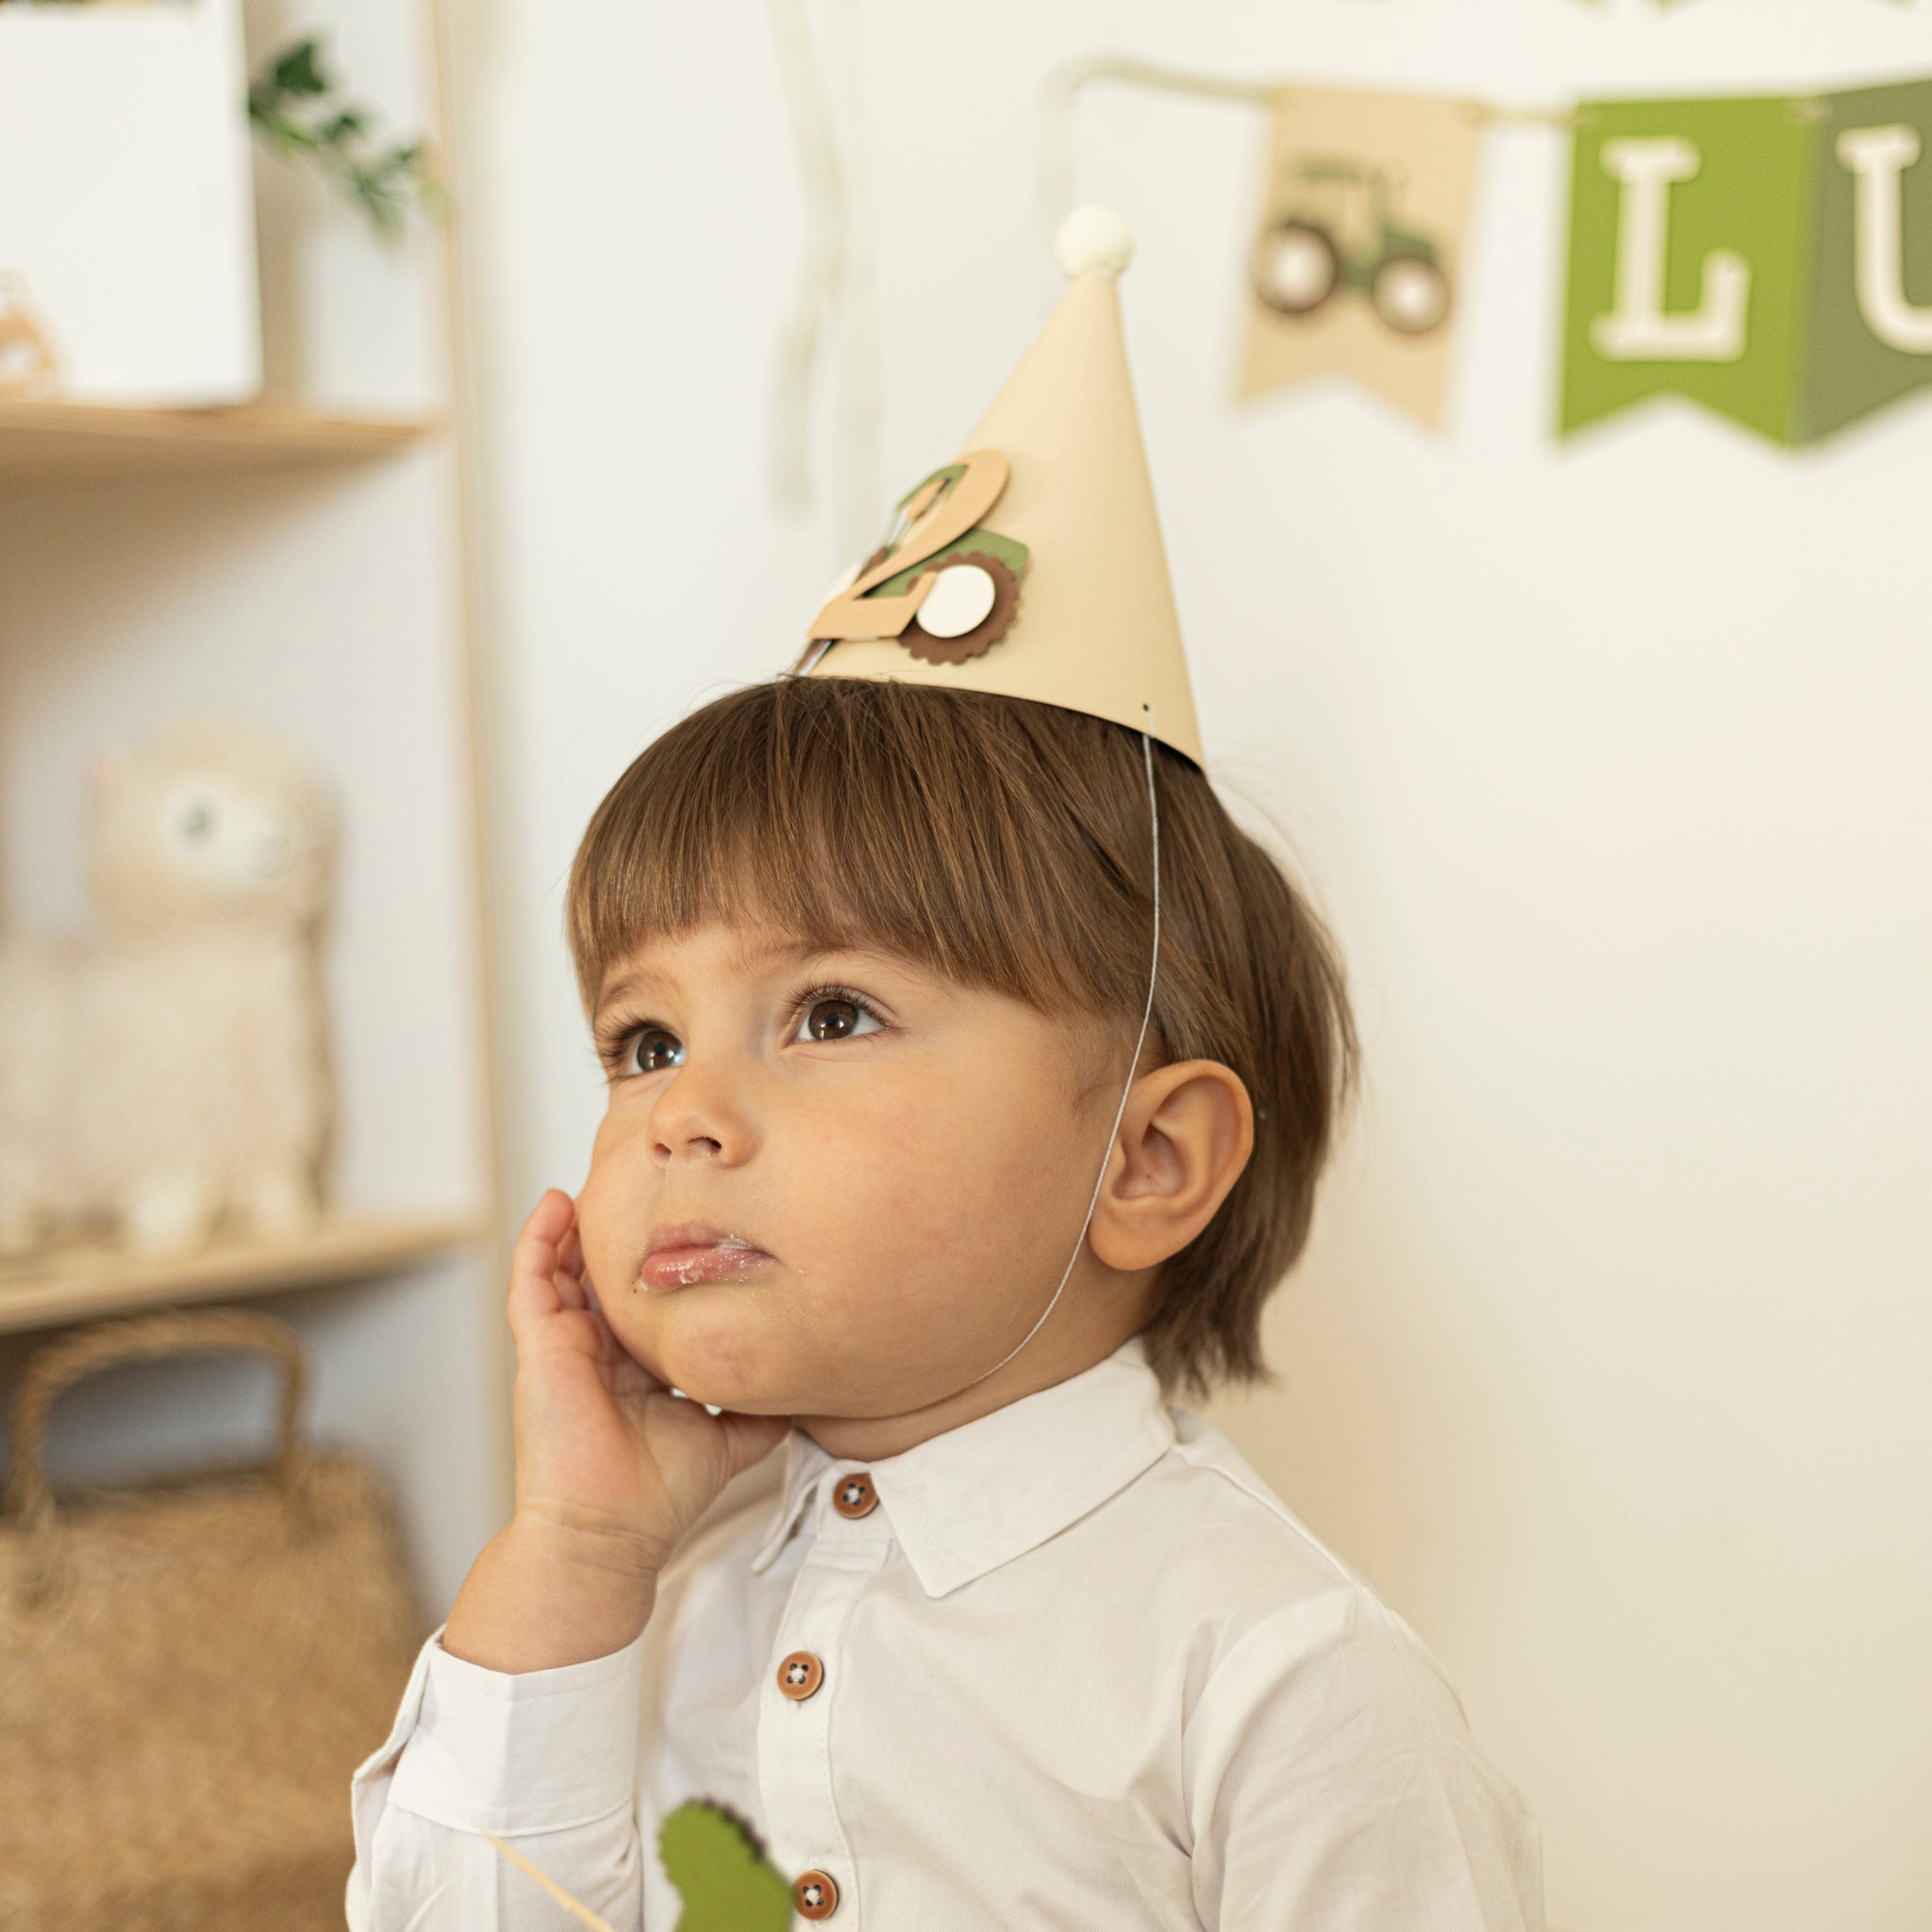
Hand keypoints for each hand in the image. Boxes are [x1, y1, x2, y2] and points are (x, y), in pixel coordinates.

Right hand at [444, 1191, 785, 1671]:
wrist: (611, 1534)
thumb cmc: (657, 1496)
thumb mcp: (727, 1438)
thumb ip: (759, 1411)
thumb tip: (807, 1390)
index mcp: (637, 1364)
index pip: (648, 1295)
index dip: (666, 1256)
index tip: (699, 1214)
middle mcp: (601, 1348)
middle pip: (609, 1271)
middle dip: (626, 1227)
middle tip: (654, 1176)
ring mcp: (566, 1344)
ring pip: (568, 1266)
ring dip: (581, 1221)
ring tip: (603, 1172)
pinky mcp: (539, 1346)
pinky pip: (531, 1281)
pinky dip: (539, 1240)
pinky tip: (555, 1203)